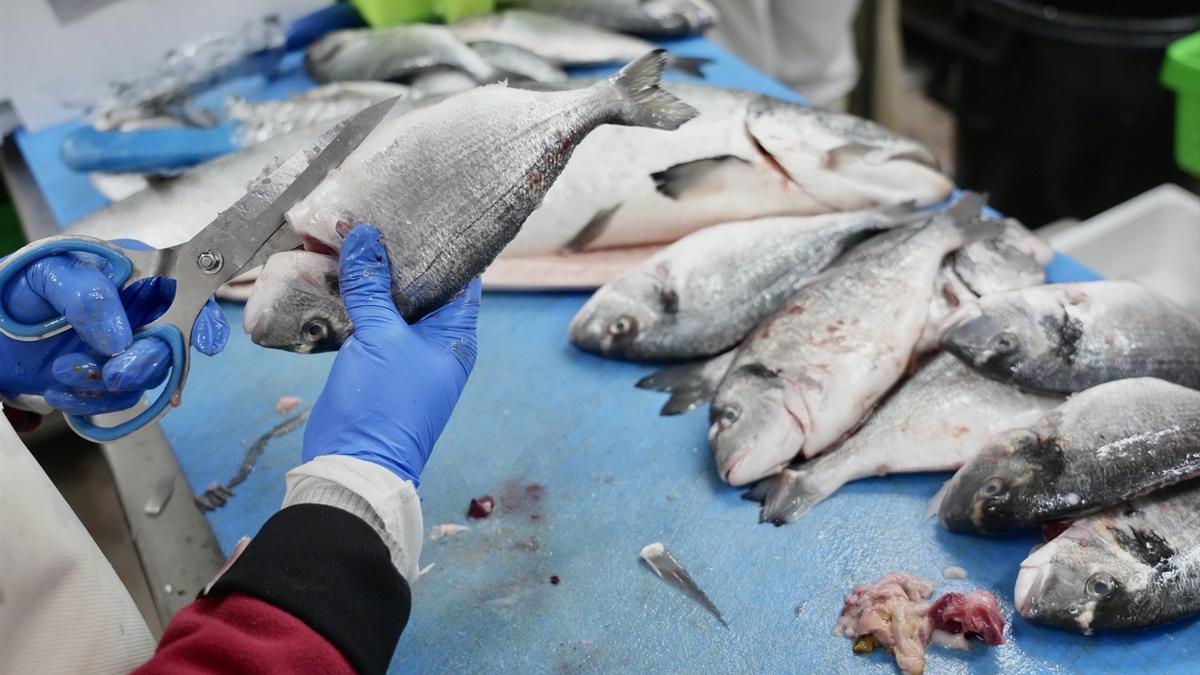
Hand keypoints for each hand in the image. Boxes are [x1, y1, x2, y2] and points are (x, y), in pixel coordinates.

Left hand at [0, 243, 229, 414]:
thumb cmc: (22, 285)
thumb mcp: (48, 273)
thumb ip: (86, 294)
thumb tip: (120, 338)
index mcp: (137, 276)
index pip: (188, 294)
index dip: (205, 319)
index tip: (204, 343)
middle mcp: (142, 315)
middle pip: (171, 344)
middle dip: (147, 362)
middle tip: (115, 371)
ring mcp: (127, 350)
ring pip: (147, 378)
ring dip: (109, 384)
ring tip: (61, 372)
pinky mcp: (108, 380)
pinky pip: (119, 401)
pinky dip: (90, 402)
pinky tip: (59, 391)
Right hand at [303, 225, 479, 485]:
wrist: (353, 466)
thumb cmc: (383, 405)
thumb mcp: (380, 338)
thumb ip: (371, 286)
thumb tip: (365, 235)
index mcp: (455, 336)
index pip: (461, 276)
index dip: (445, 243)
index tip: (425, 210)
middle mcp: (436, 342)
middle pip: (423, 285)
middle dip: (399, 254)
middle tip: (376, 214)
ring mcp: (405, 353)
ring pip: (391, 302)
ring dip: (371, 275)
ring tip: (350, 234)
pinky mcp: (375, 362)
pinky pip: (369, 320)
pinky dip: (354, 298)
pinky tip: (333, 271)